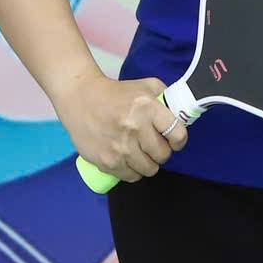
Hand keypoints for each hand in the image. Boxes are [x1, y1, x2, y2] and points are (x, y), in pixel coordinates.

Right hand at [60, 73, 186, 181]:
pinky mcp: (107, 161)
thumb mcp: (145, 86)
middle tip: (153, 145)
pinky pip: (131, 177)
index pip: (177, 134)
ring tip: (141, 153)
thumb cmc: (116, 92)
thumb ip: (166, 97)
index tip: (173, 139)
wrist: (80, 98)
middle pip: (163, 155)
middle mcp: (135, 128)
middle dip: (162, 151)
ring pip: (149, 169)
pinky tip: (129, 160)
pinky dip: (133, 171)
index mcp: (148, 108)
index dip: (179, 139)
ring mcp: (120, 147)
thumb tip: (182, 114)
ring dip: (148, 163)